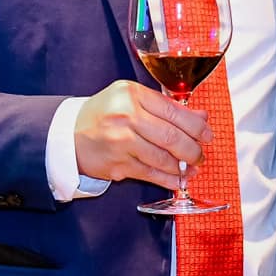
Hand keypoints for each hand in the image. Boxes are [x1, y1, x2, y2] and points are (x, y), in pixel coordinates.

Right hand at [73, 80, 209, 187]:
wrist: (68, 135)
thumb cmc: (104, 114)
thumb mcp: (132, 100)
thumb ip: (167, 107)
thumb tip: (202, 117)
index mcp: (132, 95)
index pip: (174, 112)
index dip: (196, 126)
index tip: (207, 135)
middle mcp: (126, 117)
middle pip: (171, 136)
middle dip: (193, 149)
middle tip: (200, 155)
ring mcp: (120, 142)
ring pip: (163, 157)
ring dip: (182, 166)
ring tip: (191, 168)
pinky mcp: (117, 164)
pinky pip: (150, 173)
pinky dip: (168, 179)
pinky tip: (178, 179)